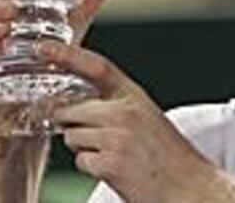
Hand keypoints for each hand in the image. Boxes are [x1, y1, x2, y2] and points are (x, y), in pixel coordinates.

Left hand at [38, 42, 234, 202]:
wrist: (189, 185)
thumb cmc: (169, 155)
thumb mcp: (148, 116)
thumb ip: (117, 105)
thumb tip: (76, 104)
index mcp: (135, 96)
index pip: (96, 66)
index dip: (67, 55)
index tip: (45, 49)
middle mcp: (126, 112)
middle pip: (72, 109)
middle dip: (71, 123)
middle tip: (94, 135)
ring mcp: (117, 137)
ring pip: (72, 137)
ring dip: (84, 148)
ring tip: (113, 154)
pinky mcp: (110, 164)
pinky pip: (81, 161)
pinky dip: (92, 168)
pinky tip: (114, 169)